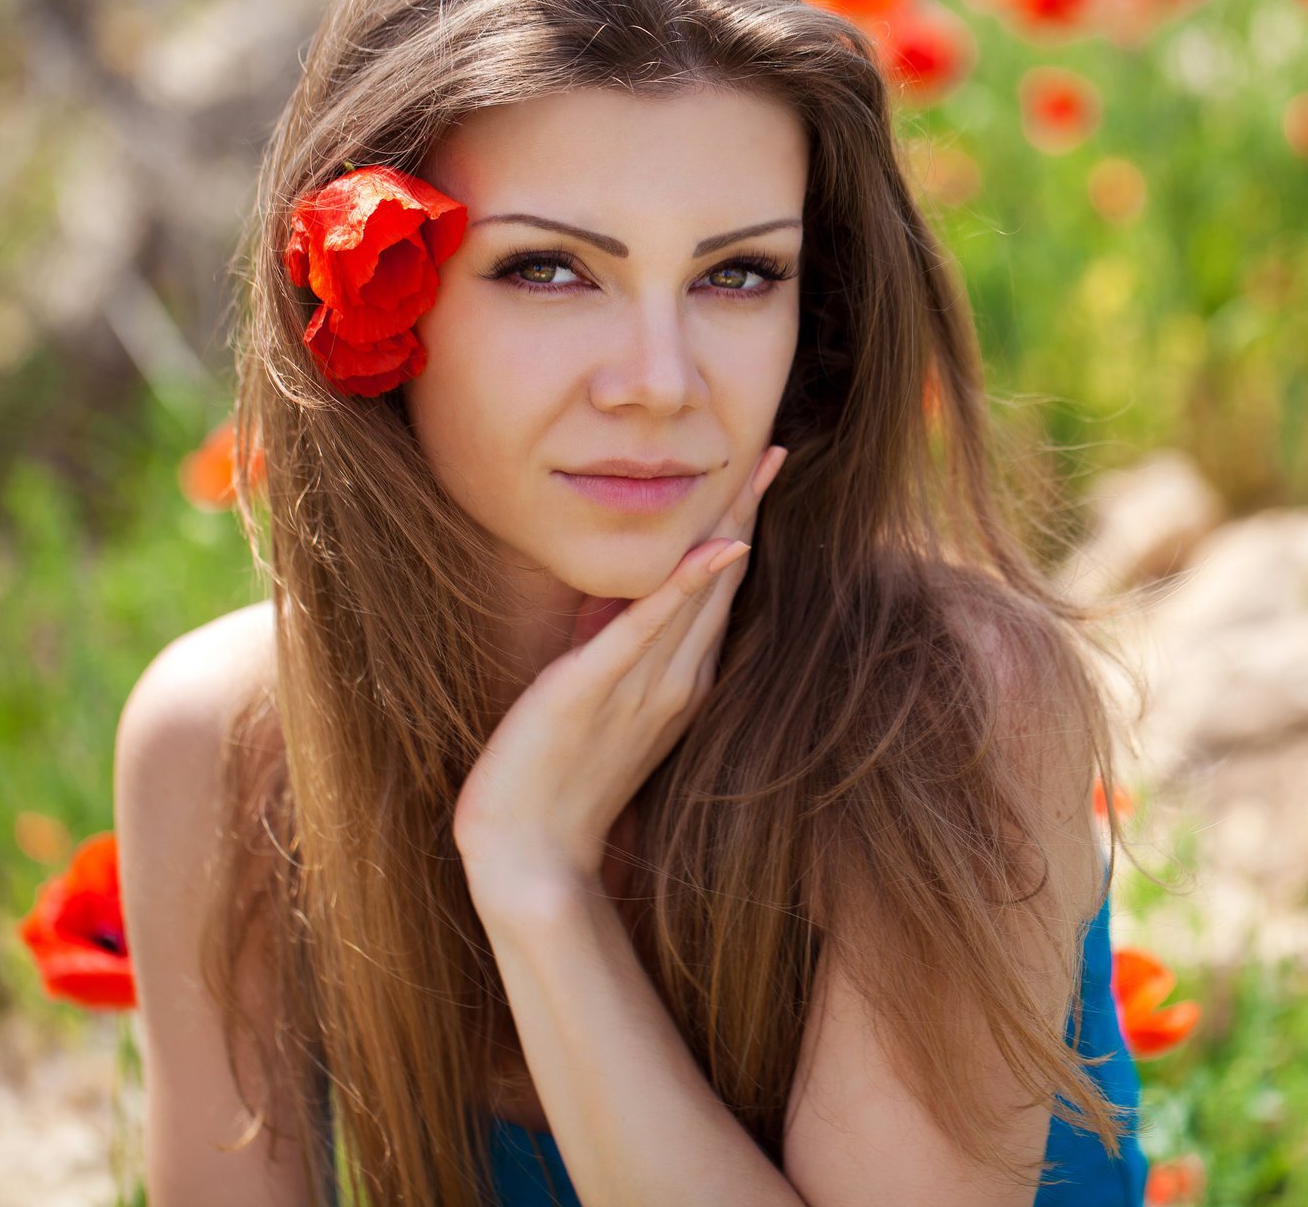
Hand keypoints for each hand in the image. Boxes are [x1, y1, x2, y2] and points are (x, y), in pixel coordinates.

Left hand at [452, 443, 788, 910]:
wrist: (530, 856)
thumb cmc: (557, 784)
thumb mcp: (599, 702)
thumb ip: (619, 652)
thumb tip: (621, 597)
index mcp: (681, 683)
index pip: (717, 592)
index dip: (740, 528)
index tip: (761, 473)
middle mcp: (677, 680)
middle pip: (720, 580)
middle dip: (746, 511)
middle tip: (776, 450)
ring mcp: (645, 685)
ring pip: (697, 592)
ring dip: (727, 526)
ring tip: (753, 472)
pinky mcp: (596, 688)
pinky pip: (647, 627)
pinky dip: (684, 584)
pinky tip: (716, 546)